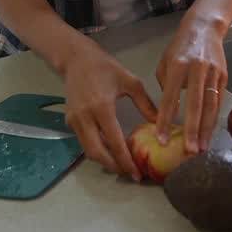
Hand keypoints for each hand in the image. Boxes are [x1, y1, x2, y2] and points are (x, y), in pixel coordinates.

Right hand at [63, 38, 157, 178]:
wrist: (76, 58)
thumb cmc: (105, 67)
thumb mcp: (130, 82)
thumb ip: (146, 104)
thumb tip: (161, 123)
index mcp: (101, 107)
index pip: (114, 142)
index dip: (126, 160)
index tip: (137, 173)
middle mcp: (85, 117)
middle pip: (97, 153)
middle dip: (114, 167)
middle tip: (129, 173)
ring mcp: (74, 120)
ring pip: (88, 151)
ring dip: (104, 161)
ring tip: (122, 165)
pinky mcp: (69, 121)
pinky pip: (83, 142)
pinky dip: (96, 150)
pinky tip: (110, 150)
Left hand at [154, 17, 227, 153]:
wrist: (205, 28)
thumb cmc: (180, 48)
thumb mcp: (165, 63)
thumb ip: (166, 88)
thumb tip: (170, 113)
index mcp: (177, 65)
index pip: (169, 98)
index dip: (165, 120)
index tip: (161, 139)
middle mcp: (197, 69)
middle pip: (195, 104)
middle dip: (192, 130)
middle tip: (189, 151)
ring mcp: (212, 73)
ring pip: (210, 106)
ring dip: (206, 130)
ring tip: (202, 149)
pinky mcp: (224, 76)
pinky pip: (218, 102)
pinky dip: (213, 119)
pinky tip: (210, 133)